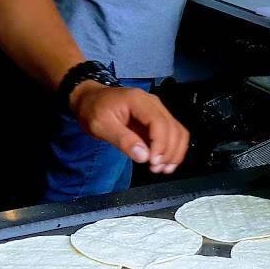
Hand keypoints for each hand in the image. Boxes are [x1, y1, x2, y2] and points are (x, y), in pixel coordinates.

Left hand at [69, 81, 188, 173]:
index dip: (161, 144)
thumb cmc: (93, 109)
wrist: (91, 100)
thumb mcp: (100, 126)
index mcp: (138, 100)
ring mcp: (158, 111)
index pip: (159, 122)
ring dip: (175, 153)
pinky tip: (165, 163)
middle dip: (169, 152)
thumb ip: (122, 140)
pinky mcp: (158, 121)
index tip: (153, 161)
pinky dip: (173, 150)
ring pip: (178, 132)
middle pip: (173, 128)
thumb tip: (143, 156)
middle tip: (156, 168)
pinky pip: (173, 135)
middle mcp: (153, 104)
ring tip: (163, 168)